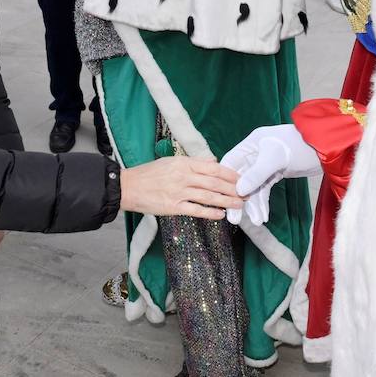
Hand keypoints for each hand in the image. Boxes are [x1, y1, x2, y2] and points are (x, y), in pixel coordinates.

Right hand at [120, 157, 244, 219]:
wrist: (128, 187)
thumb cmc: (149, 174)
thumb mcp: (171, 161)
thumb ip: (192, 163)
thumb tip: (212, 163)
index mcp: (183, 163)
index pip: (213, 168)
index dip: (230, 174)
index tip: (241, 179)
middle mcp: (183, 176)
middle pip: (214, 182)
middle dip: (233, 189)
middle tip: (246, 193)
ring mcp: (179, 192)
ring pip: (209, 196)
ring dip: (227, 201)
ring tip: (239, 204)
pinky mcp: (173, 207)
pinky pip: (196, 210)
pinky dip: (210, 213)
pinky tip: (221, 214)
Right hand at [220, 124, 321, 225]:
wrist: (325, 147)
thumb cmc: (300, 144)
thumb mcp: (277, 157)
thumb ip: (257, 173)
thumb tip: (239, 191)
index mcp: (250, 144)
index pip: (230, 163)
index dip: (224, 181)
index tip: (222, 199)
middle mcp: (254, 154)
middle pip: (240, 178)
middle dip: (238, 199)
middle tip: (234, 219)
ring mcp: (264, 165)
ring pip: (253, 188)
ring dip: (254, 205)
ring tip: (256, 221)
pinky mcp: (275, 174)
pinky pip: (264, 190)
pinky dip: (263, 203)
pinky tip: (263, 216)